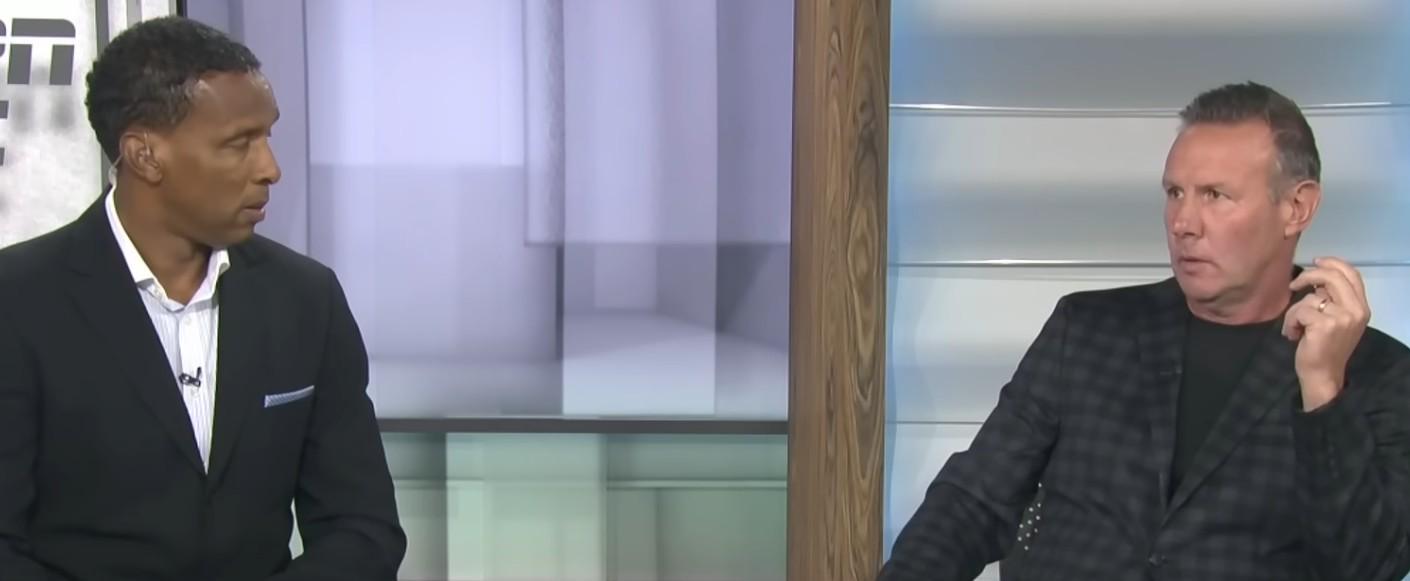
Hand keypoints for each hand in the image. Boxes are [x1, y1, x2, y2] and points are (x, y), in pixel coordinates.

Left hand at [1284, 257, 1369, 409]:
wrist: (1323, 375)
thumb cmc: (1326, 348)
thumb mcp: (1337, 320)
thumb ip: (1333, 300)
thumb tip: (1317, 280)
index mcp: (1361, 307)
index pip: (1352, 274)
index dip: (1333, 263)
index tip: (1316, 261)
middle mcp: (1356, 310)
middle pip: (1332, 277)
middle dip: (1308, 276)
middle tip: (1293, 285)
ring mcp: (1341, 317)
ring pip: (1308, 298)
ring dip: (1294, 312)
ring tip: (1296, 328)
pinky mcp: (1324, 324)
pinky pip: (1298, 311)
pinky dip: (1290, 322)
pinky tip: (1294, 335)